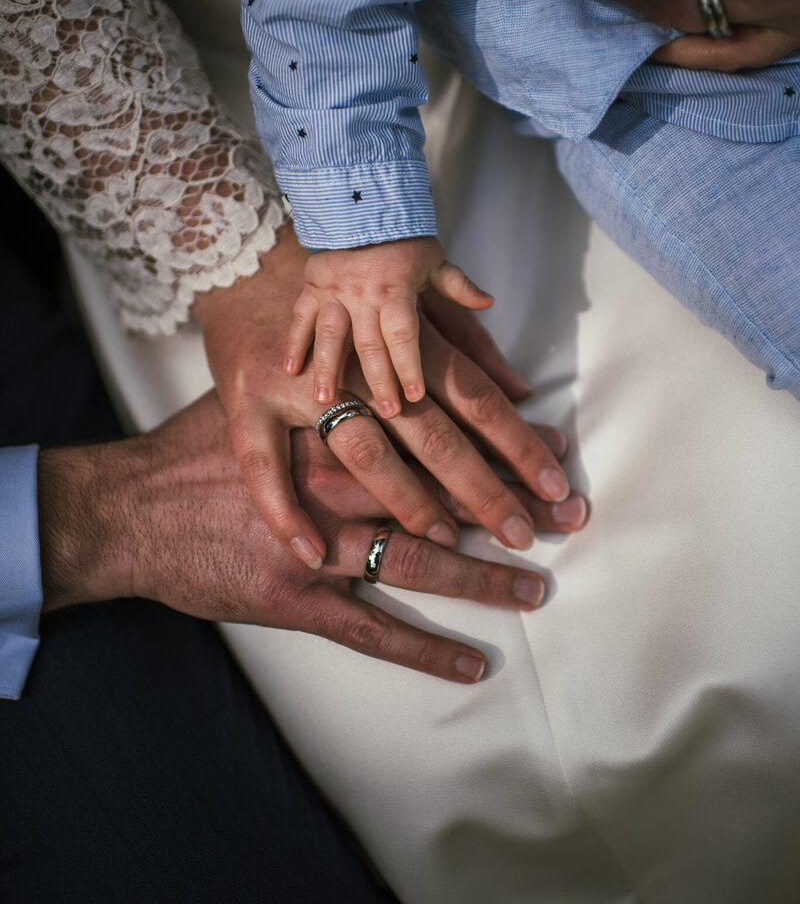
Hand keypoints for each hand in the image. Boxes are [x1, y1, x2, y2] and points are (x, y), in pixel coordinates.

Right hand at [36, 391, 575, 683]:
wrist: (129, 510)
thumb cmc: (198, 447)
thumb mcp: (263, 394)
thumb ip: (333, 380)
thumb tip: (386, 370)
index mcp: (329, 424)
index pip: (435, 428)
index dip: (500, 439)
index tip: (553, 446)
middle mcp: (332, 482)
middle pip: (440, 494)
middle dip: (508, 504)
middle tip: (569, 515)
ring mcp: (316, 545)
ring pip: (416, 562)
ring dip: (483, 578)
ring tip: (538, 585)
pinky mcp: (294, 598)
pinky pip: (370, 631)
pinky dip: (424, 650)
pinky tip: (472, 663)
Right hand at [193, 226, 582, 567]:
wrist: (249, 263)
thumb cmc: (343, 286)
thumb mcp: (414, 296)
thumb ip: (469, 342)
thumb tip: (522, 387)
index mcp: (405, 333)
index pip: (475, 396)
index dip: (519, 441)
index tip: (557, 483)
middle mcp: (359, 361)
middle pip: (432, 433)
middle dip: (482, 487)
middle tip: (525, 531)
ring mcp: (302, 384)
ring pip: (362, 450)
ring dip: (408, 499)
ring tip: (450, 541)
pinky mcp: (248, 402)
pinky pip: (264, 465)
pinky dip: (283, 510)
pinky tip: (312, 551)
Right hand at [285, 236, 492, 418]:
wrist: (359, 201)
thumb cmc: (401, 235)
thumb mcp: (433, 257)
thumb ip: (458, 285)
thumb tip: (489, 302)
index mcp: (395, 288)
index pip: (403, 335)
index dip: (409, 367)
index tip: (415, 396)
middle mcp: (363, 293)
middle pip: (370, 344)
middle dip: (379, 381)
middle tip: (386, 412)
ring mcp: (334, 291)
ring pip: (330, 336)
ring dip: (327, 369)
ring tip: (325, 400)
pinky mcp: (312, 286)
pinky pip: (301, 318)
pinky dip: (294, 343)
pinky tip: (290, 370)